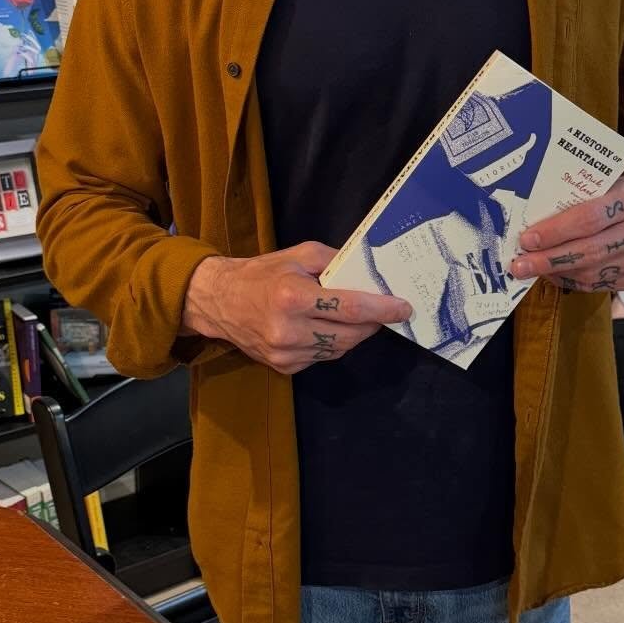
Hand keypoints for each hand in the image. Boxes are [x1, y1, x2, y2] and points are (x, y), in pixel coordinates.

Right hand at [181, 242, 412, 374]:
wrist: (219, 301)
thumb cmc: (262, 273)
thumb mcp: (298, 254)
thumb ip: (335, 261)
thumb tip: (369, 274)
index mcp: (292, 296)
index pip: (350, 307)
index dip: (382, 309)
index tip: (404, 308)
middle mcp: (288, 329)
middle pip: (350, 334)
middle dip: (372, 323)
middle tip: (384, 311)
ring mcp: (285, 353)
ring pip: (339, 349)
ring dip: (353, 335)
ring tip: (352, 317)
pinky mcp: (284, 367)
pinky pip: (322, 358)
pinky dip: (332, 344)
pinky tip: (324, 328)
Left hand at [508, 174, 623, 294]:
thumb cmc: (616, 194)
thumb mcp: (601, 185)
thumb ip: (574, 199)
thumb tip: (529, 219)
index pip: (588, 219)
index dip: (555, 232)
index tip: (526, 240)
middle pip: (589, 251)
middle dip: (549, 260)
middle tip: (520, 266)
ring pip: (593, 272)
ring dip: (557, 273)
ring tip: (532, 270)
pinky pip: (600, 285)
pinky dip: (572, 281)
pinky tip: (553, 275)